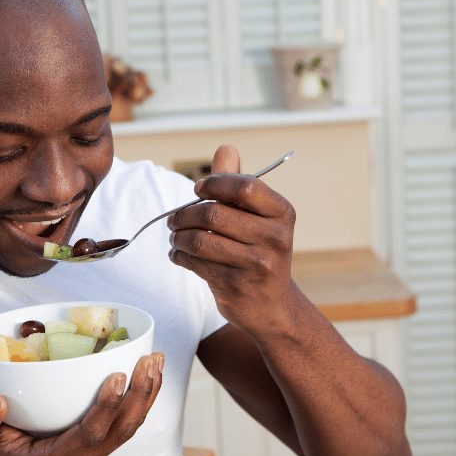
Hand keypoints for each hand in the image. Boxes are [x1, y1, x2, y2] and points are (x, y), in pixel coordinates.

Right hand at [0, 352, 163, 455]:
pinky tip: (150, 370)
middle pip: (119, 431)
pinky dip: (142, 395)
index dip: (106, 408)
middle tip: (149, 360)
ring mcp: (94, 454)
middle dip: (139, 395)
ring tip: (155, 359)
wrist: (0, 453)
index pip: (87, 436)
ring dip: (147, 392)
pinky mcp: (101, 442)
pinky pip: (129, 420)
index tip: (117, 376)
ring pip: (130, 426)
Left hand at [167, 145, 296, 332]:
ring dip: (178, 236)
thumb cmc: (259, 253)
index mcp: (282, 214)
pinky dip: (179, 255)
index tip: (198, 189)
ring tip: (174, 236)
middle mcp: (275, 238)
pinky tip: (178, 254)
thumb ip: (238, 185)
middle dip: (185, 214)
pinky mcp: (236, 286)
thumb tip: (226, 149)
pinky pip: (195, 263)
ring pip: (200, 240)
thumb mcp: (257, 219)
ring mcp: (257, 265)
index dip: (216, 184)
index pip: (246, 186)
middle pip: (215, 214)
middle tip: (173, 219)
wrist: (272, 306)